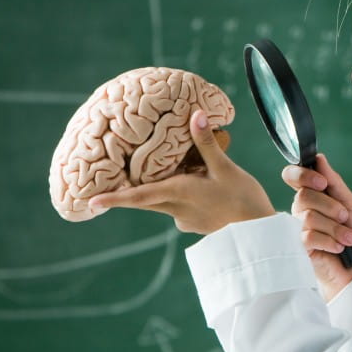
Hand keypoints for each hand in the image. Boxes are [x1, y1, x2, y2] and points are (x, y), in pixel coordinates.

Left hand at [89, 110, 276, 234]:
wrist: (260, 236)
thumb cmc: (244, 202)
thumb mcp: (226, 169)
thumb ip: (207, 143)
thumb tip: (194, 115)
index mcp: (178, 194)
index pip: (138, 198)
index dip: (113, 199)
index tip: (91, 202)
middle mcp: (176, 209)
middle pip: (145, 197)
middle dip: (130, 188)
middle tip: (114, 177)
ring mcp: (186, 219)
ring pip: (164, 199)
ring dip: (162, 185)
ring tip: (178, 166)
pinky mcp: (196, 223)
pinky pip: (180, 204)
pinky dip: (181, 192)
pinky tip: (201, 182)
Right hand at [282, 154, 351, 301]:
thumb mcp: (351, 205)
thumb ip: (334, 183)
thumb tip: (319, 159)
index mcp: (313, 196)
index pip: (293, 176)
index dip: (302, 175)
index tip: (322, 182)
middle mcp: (301, 211)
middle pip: (304, 196)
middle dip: (330, 206)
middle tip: (344, 217)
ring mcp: (297, 229)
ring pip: (309, 217)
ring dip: (335, 228)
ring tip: (348, 239)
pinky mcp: (297, 248)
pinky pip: (308, 236)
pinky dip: (329, 240)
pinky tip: (338, 247)